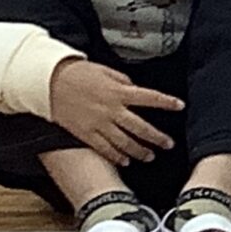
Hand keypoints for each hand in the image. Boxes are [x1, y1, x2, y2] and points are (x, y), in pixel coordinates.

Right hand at [49, 58, 183, 165]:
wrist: (49, 83)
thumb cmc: (78, 73)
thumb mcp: (105, 71)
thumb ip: (123, 80)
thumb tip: (134, 88)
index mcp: (119, 92)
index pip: (150, 97)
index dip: (166, 102)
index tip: (180, 106)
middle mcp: (111, 110)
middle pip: (140, 127)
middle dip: (157, 137)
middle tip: (168, 144)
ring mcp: (99, 124)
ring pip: (124, 142)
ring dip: (139, 151)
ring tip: (150, 156)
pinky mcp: (85, 134)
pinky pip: (104, 149)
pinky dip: (116, 156)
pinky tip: (125, 160)